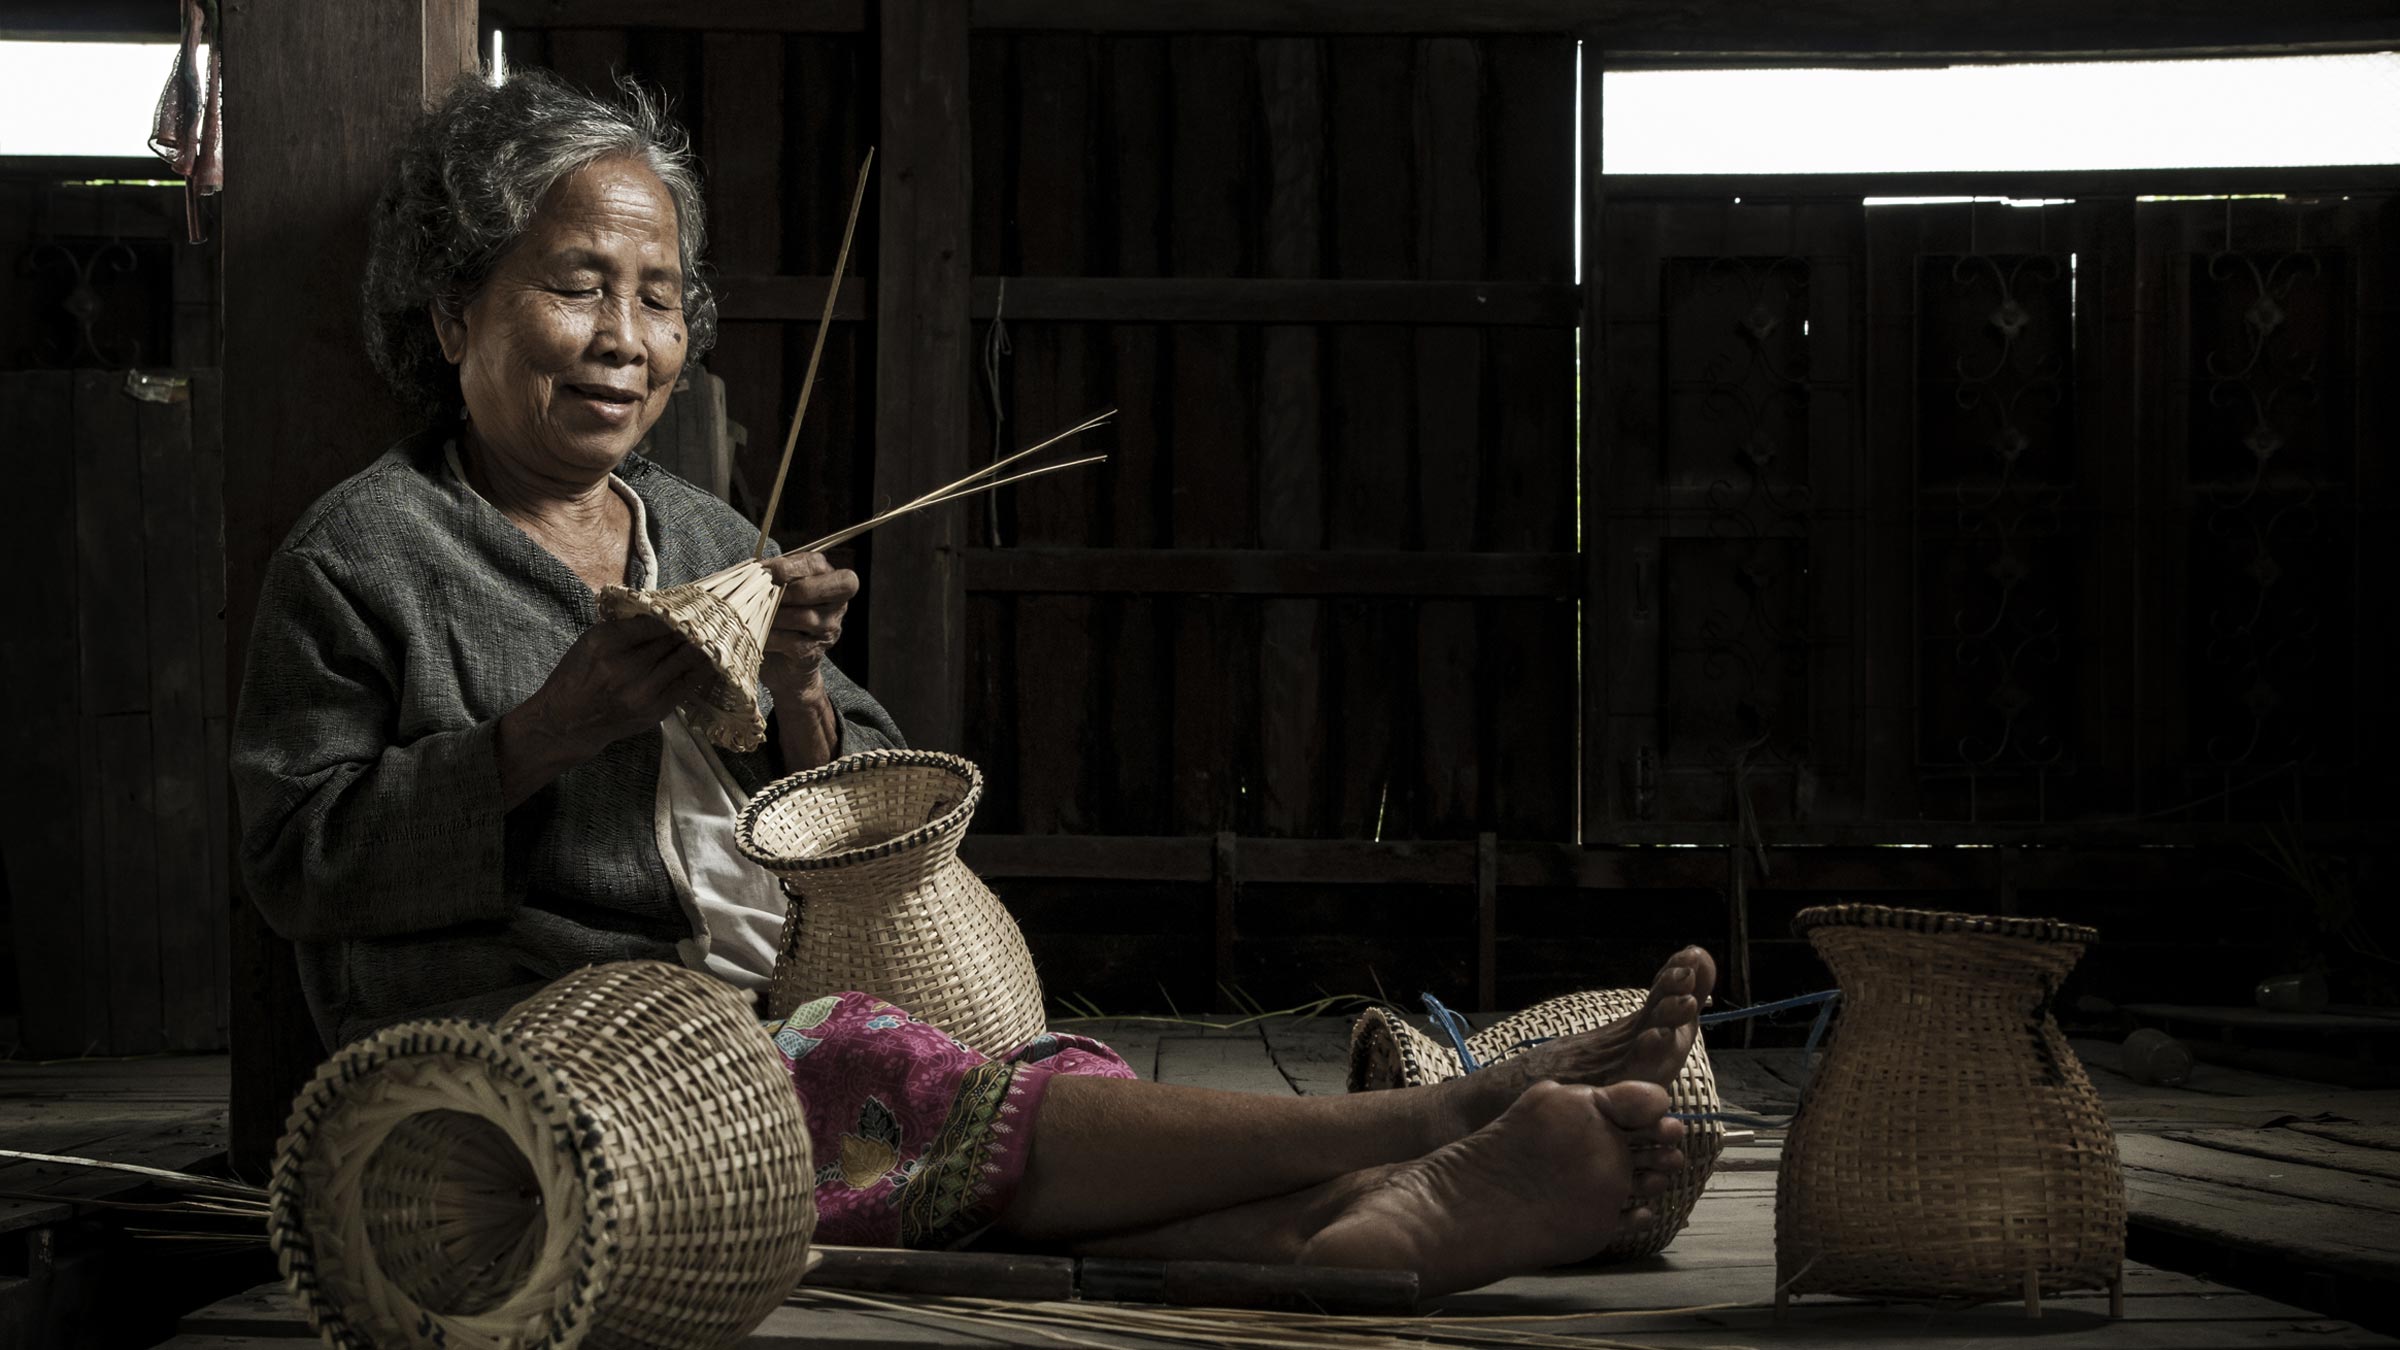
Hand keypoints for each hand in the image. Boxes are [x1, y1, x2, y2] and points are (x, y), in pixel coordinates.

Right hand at [498, 614, 712, 801]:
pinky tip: (711, 658)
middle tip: (710, 616)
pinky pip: (687, 684)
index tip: (690, 606)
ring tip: (715, 633)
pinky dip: (700, 669)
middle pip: (673, 638)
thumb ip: (624, 627)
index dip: (676, 613)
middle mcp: (626, 666)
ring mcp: (643, 691)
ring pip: (685, 659)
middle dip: (693, 626)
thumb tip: (662, 614)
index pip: (654, 621)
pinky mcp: (655, 710)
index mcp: (606, 642)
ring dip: (702, 645)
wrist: (567, 723)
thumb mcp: (591, 642)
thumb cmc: (578, 677)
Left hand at [760, 551, 857, 695]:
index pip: (817, 564)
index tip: (764, 570)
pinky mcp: (813, 652)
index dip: (789, 566)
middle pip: (822, 588)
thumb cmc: (778, 616)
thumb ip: (771, 575)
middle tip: (765, 593)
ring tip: (754, 614)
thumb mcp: (777, 589)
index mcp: (828, 579)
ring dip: (774, 614)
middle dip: (790, 589)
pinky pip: (790, 641)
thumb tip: (754, 569)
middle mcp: (836, 604)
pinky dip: (769, 636)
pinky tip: (755, 634)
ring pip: (804, 616)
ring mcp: (828, 630)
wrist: (781, 662)